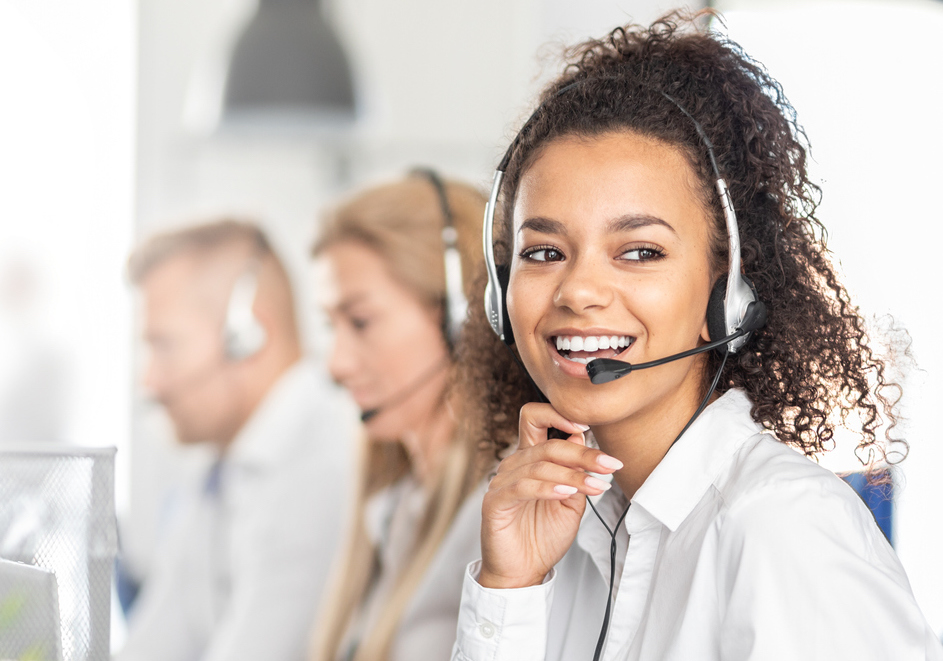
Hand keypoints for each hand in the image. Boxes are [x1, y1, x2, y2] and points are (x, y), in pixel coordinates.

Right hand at [478, 402, 623, 588]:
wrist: (524, 571)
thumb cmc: (544, 536)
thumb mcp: (570, 501)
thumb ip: (575, 473)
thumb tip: (583, 439)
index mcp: (530, 459)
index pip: (536, 419)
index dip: (559, 415)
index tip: (589, 425)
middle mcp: (514, 465)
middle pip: (548, 444)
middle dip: (583, 453)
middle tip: (609, 464)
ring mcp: (502, 482)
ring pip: (539, 466)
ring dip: (572, 475)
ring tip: (596, 486)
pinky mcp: (495, 502)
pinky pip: (521, 487)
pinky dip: (547, 487)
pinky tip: (565, 493)